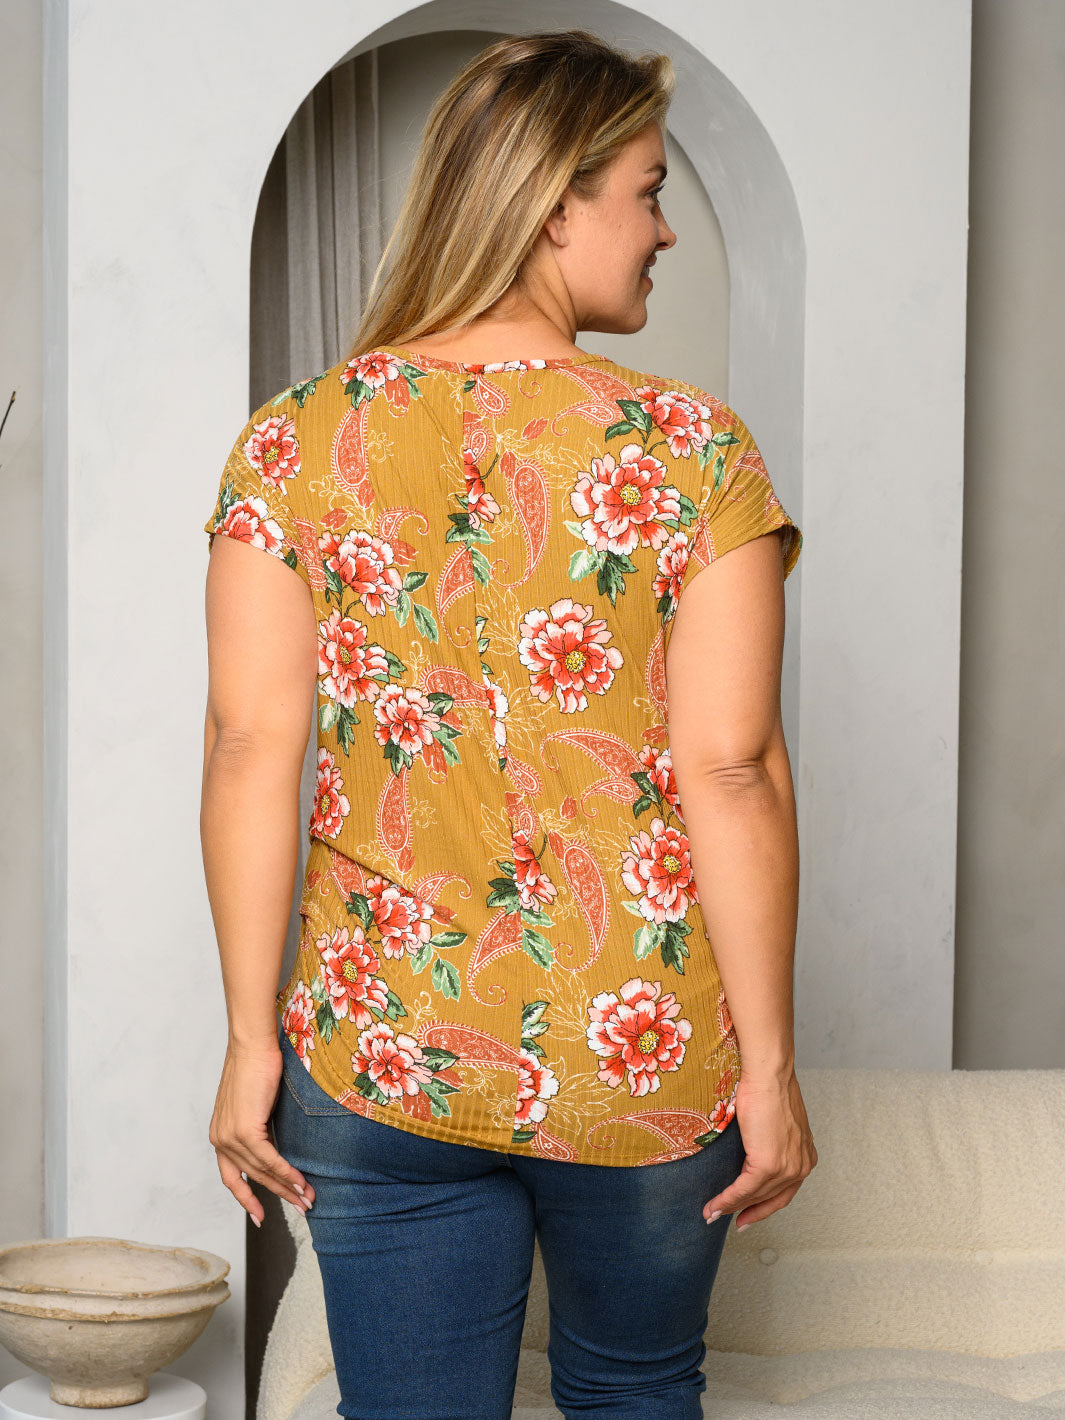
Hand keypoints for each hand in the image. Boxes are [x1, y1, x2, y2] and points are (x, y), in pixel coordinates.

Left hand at [209, 1040, 315, 1226]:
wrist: (252, 1044)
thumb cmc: (256, 1065)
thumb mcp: (255, 1103)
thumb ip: (259, 1127)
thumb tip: (277, 1142)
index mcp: (219, 1135)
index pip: (231, 1177)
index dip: (246, 1199)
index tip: (259, 1216)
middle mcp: (220, 1140)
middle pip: (251, 1178)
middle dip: (278, 1195)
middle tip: (302, 1207)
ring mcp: (230, 1135)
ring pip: (261, 1172)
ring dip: (287, 1187)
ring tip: (307, 1198)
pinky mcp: (244, 1129)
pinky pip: (268, 1159)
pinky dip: (285, 1173)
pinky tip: (299, 1181)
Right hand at [702, 1066, 816, 1229]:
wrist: (769, 1075)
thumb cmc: (770, 1087)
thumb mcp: (776, 1122)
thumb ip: (771, 1141)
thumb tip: (753, 1150)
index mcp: (805, 1155)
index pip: (784, 1191)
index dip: (764, 1207)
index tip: (748, 1216)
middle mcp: (801, 1165)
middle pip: (770, 1198)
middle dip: (747, 1212)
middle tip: (727, 1219)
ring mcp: (787, 1167)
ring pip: (755, 1196)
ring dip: (731, 1207)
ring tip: (712, 1213)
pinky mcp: (769, 1164)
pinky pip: (744, 1189)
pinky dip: (727, 1200)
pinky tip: (714, 1206)